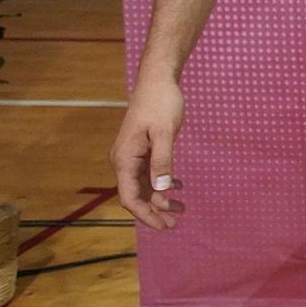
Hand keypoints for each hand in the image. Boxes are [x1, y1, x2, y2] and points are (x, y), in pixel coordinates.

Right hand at [111, 71, 184, 230]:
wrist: (158, 80)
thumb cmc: (160, 103)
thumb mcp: (164, 132)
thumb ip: (163, 160)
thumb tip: (161, 189)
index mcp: (124, 158)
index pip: (130, 197)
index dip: (145, 214)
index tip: (163, 226)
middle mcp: (124, 160)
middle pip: (136, 195)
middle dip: (154, 211)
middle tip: (175, 223)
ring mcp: (132, 156)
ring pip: (144, 186)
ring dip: (160, 199)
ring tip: (182, 209)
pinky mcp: (142, 150)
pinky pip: (150, 173)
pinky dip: (163, 183)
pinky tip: (179, 187)